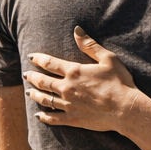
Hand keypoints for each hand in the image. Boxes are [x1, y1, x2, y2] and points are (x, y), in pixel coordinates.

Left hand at [23, 26, 143, 132]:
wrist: (125, 109)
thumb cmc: (119, 82)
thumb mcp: (108, 58)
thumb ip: (90, 45)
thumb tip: (77, 31)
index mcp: (74, 72)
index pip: (50, 63)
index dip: (38, 59)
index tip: (31, 57)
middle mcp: (67, 88)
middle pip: (43, 81)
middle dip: (32, 77)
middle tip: (26, 75)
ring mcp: (68, 105)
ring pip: (45, 99)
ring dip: (35, 95)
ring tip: (28, 92)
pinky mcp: (73, 119)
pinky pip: (53, 118)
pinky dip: (44, 116)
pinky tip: (38, 115)